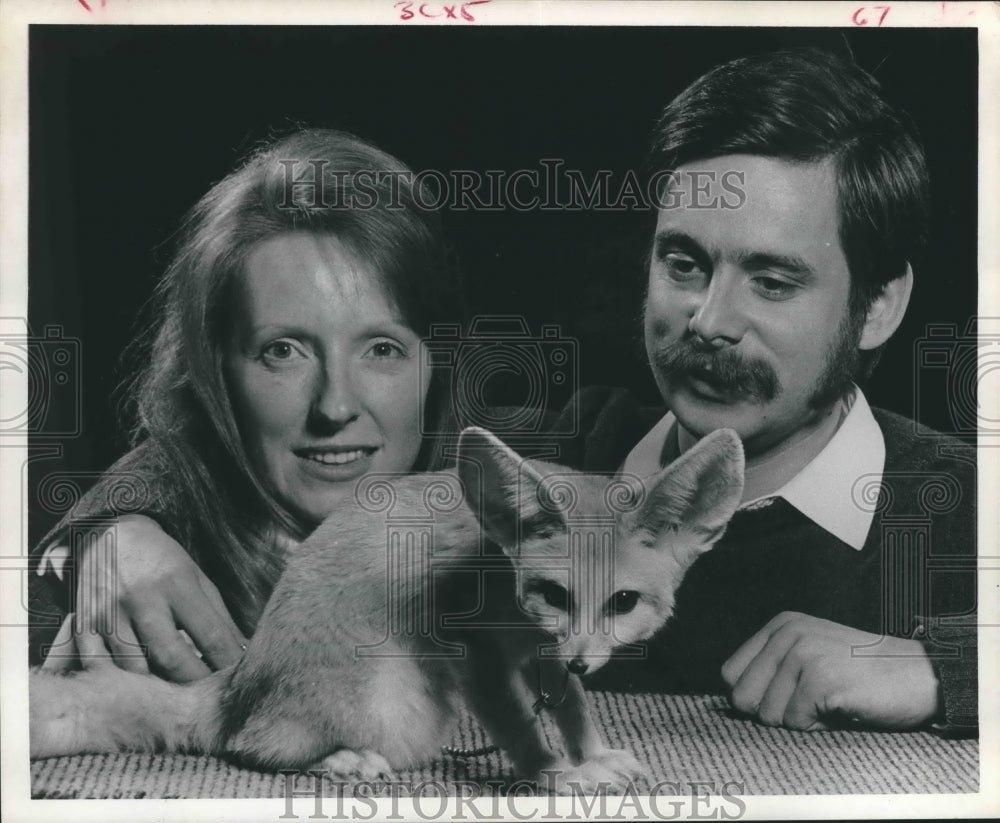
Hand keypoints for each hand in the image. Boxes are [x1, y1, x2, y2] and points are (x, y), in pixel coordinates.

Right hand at [40, 515, 246, 681]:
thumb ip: (219, 618)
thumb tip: (242, 656)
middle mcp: (143, 598)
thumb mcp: (198, 580)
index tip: (237, 683)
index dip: (226, 664)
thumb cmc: (164, 564)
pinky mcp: (83, 624)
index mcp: (178, 584)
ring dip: (155, 690)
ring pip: (133, 669)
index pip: (210, 634)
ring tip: (174, 700)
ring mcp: (109, 612)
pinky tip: (132, 692)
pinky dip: (116, 683)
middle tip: (207, 702)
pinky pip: (98, 667)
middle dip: (193, 685)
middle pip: (171, 657)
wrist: (110, 533)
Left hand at [721, 611, 940, 730]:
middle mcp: (787, 633)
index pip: (730, 674)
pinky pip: (795, 723)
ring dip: (799, 720)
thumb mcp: (808, 658)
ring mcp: (803, 653)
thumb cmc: (861, 675)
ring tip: (830, 701)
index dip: (755, 697)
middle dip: (773, 712)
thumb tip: (731, 701)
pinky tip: (841, 707)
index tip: (788, 695)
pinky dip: (818, 726)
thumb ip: (770, 670)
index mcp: (780, 626)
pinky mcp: (821, 678)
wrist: (919, 675)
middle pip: (742, 696)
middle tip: (811, 701)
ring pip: (767, 714)